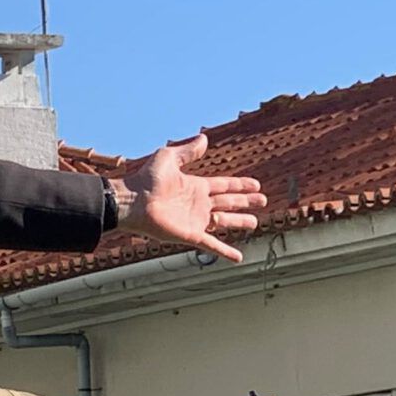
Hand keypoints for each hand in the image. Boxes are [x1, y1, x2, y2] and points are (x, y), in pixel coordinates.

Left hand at [111, 134, 267, 262]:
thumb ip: (187, 151)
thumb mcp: (169, 158)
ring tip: (256, 223)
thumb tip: (204, 138)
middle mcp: (198, 203)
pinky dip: (225, 251)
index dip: (240, 185)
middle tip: (263, 200)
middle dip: (245, 201)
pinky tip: (239, 257)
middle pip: (228, 202)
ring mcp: (195, 220)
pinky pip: (212, 244)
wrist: (133, 201)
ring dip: (240, 222)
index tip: (255, 184)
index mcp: (195, 186)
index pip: (223, 185)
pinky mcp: (190, 235)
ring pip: (224, 222)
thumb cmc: (146, 180)